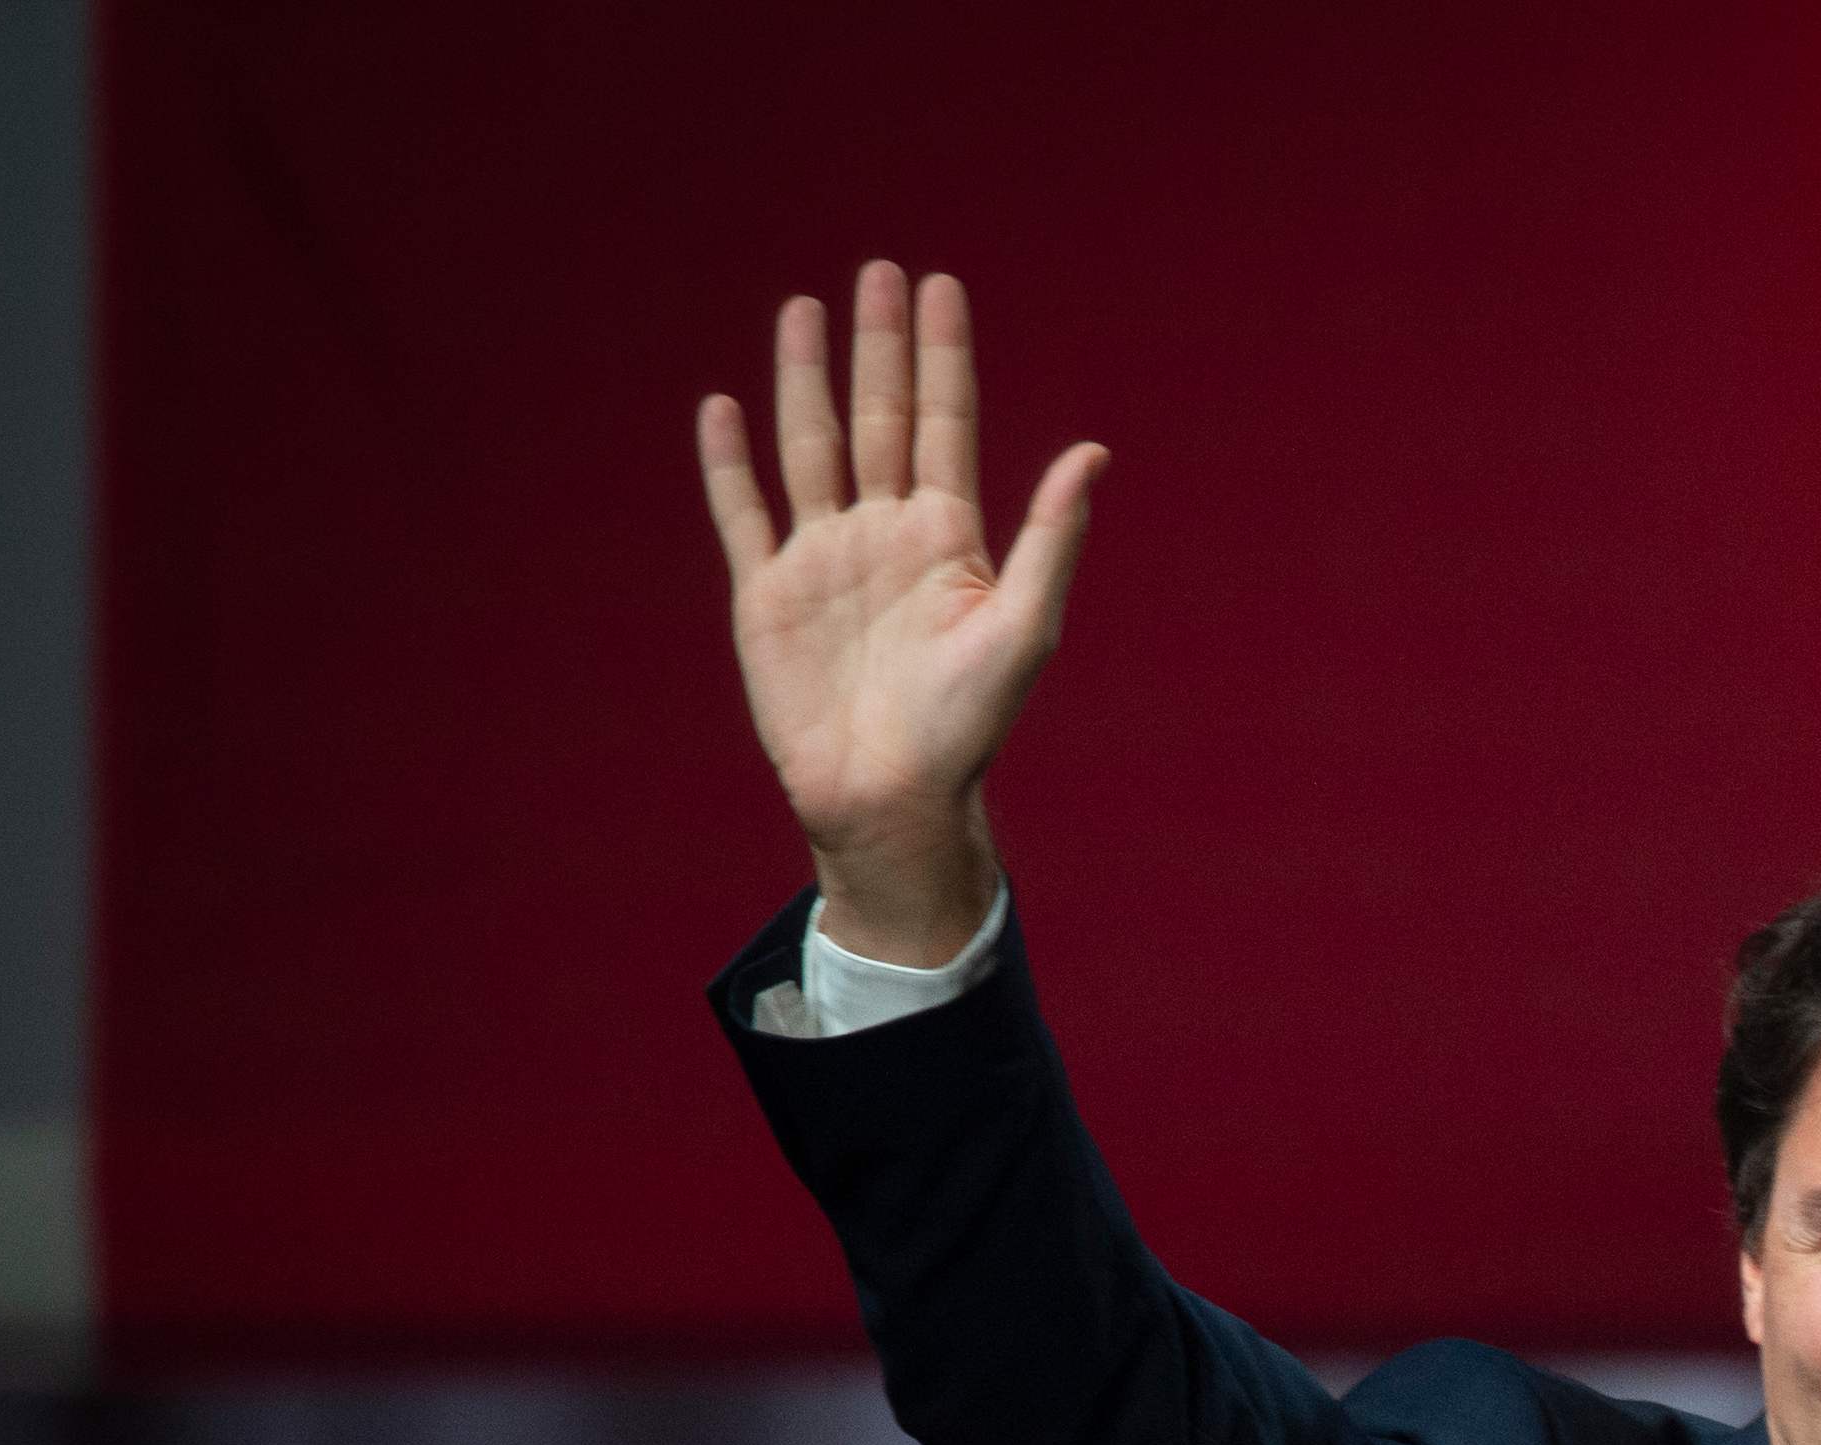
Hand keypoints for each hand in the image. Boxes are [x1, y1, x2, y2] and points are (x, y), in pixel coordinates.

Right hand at [696, 262, 1104, 964]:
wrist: (892, 796)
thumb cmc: (968, 725)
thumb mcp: (1024, 626)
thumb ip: (1052, 537)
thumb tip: (1094, 451)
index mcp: (948, 538)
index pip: (945, 422)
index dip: (942, 355)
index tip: (939, 286)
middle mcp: (885, 535)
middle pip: (879, 417)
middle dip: (878, 345)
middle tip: (877, 271)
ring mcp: (824, 559)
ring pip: (811, 446)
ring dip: (805, 378)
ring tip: (802, 308)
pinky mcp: (767, 593)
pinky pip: (744, 513)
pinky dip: (729, 462)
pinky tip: (725, 407)